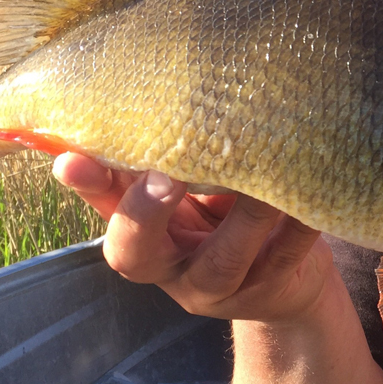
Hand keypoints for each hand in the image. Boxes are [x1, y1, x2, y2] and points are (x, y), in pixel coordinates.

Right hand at [52, 153, 334, 322]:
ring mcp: (224, 287)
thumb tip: (112, 96)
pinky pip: (287, 254)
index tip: (71, 159)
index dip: (87, 190)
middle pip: (138, 255)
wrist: (285, 283)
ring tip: (260, 165)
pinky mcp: (274, 285)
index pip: (98, 213)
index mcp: (142, 244)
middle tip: (163, 172)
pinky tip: (311, 183)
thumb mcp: (180, 198)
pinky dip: (299, 221)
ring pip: (225, 257)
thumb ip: (149, 163)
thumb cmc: (221, 220)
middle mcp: (173, 272)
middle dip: (147, 211)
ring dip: (241, 212)